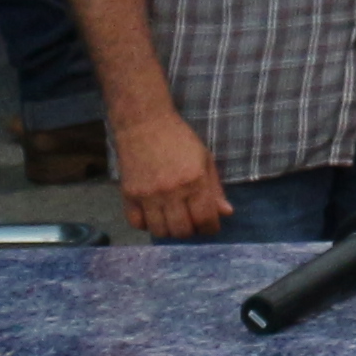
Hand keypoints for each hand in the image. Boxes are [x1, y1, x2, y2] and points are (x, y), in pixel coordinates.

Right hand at [116, 111, 231, 240]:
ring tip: (174, 220)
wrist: (144, 123)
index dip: (210, 228)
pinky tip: (154, 216)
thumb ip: (215, 189)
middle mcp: (171, 191)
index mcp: (195, 181)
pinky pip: (136, 223)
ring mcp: (148, 195)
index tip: (210, 226)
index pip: (205, 219)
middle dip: (191, 231)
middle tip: (192, 223)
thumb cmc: (179, 139)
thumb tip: (226, 213)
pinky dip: (146, 225)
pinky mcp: (128, 194)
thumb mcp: (205, 159)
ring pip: (159, 231)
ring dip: (169, 231)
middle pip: (182, 230)